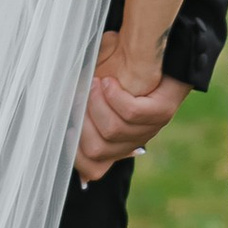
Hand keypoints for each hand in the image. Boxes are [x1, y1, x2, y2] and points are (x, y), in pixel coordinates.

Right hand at [74, 37, 189, 180]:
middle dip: (82, 121)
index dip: (76, 155)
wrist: (158, 59)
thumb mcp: (92, 95)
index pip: (94, 168)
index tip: (68, 130)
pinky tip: (110, 82)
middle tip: (80, 95)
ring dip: (97, 102)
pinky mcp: (163, 112)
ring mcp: (150, 129)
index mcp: (116, 145)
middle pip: (97, 149)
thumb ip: (78, 109)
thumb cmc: (118, 76)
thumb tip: (65, 130)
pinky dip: (115, 96)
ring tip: (95, 82)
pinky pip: (131, 112)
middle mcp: (133, 142)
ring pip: (112, 129)